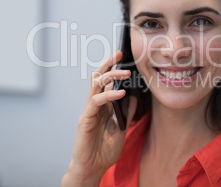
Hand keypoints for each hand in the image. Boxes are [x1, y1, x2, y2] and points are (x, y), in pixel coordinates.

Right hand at [62, 50, 136, 185]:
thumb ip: (126, 113)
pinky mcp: (85, 119)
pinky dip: (109, 96)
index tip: (122, 57)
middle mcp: (94, 105)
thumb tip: (134, 97)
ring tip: (125, 73)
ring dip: (110, 76)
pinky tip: (121, 93)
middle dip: (108, 64)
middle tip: (120, 53)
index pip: (105, 82)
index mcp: (103, 106)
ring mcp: (89, 111)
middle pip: (98, 78)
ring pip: (95, 85)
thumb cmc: (104, 151)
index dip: (113, 68)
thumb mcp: (121, 129)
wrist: (92, 168)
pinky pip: (96, 102)